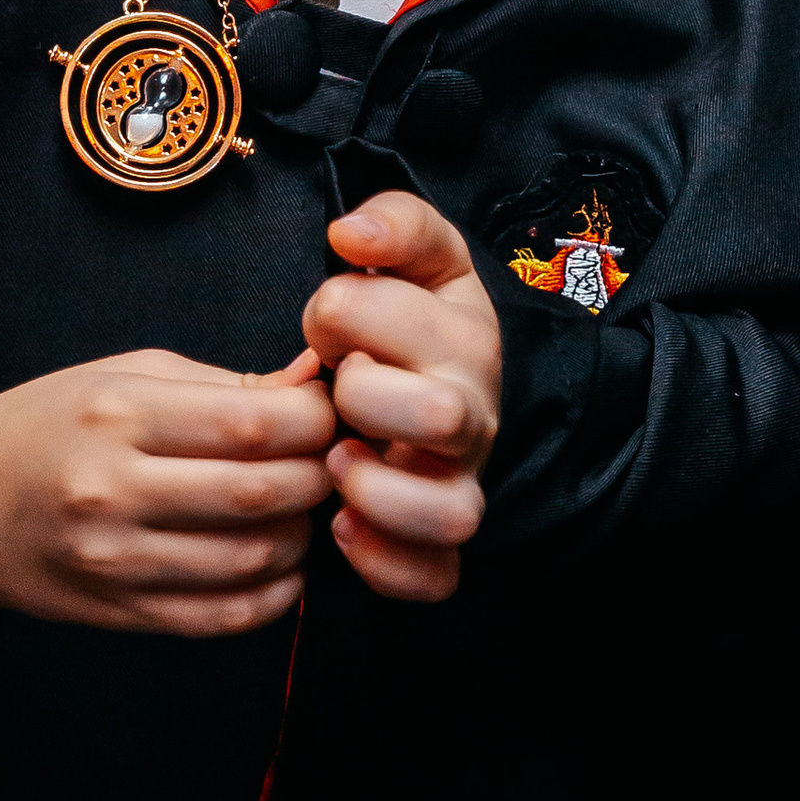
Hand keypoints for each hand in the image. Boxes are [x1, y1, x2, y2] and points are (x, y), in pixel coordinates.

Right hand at [0, 348, 334, 633]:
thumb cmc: (51, 423)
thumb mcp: (126, 375)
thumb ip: (223, 383)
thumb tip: (316, 383)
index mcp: (118, 413)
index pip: (251, 422)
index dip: (315, 419)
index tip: (330, 411)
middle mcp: (114, 490)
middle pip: (259, 492)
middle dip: (319, 476)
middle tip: (331, 461)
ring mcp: (117, 561)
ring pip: (252, 559)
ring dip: (302, 536)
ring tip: (301, 509)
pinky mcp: (122, 612)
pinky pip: (223, 616)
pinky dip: (274, 595)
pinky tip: (280, 564)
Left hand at [301, 194, 501, 604]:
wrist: (440, 387)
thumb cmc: (415, 319)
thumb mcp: (418, 254)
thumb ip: (394, 224)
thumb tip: (349, 235)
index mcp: (465, 335)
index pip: (402, 316)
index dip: (343, 311)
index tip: (327, 318)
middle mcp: (472, 413)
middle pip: (441, 417)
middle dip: (365, 397)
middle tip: (333, 390)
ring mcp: (461, 482)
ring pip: (453, 514)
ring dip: (379, 492)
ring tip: (337, 464)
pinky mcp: (439, 543)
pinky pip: (434, 577)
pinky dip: (384, 562)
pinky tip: (341, 527)